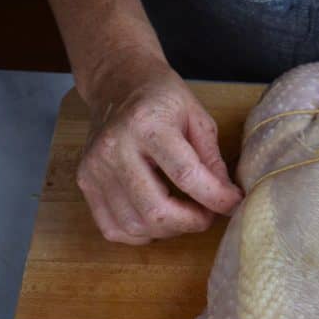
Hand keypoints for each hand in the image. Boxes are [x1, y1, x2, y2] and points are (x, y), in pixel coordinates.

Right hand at [77, 52, 241, 243]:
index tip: (234, 203)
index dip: (215, 197)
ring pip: (135, 225)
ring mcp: (95, 168)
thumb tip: (227, 198)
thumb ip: (212, 160)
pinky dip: (140, 234)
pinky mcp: (85, 182)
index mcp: (147, 124)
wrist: (117, 84)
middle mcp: (114, 147)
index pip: (185, 174)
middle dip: (191, 222)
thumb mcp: (198, 118)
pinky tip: (157, 219)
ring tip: (185, 214)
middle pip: (155, 209)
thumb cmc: (162, 99)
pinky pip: (113, 228)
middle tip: (208, 214)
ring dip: (168, 230)